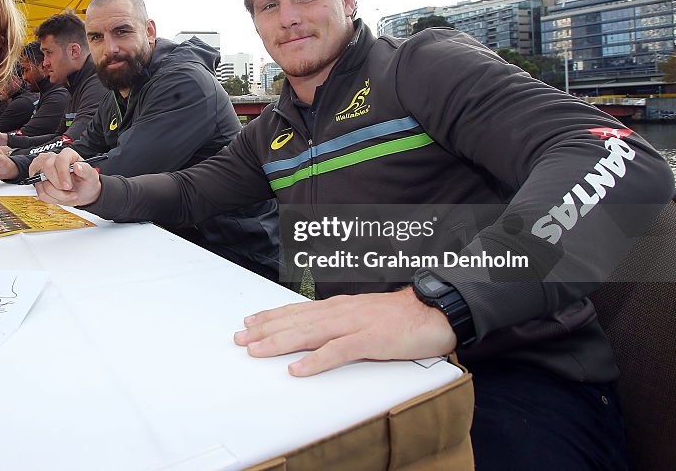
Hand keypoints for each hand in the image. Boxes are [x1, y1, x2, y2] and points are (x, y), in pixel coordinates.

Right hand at [33, 148, 101, 206]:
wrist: (81, 194)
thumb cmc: (85, 183)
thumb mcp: (91, 177)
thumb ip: (86, 170)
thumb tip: (78, 166)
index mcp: (67, 155)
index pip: (60, 159)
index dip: (62, 173)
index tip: (67, 185)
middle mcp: (53, 159)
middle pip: (46, 168)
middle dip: (58, 185)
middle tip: (68, 189)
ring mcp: (43, 170)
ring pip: (42, 182)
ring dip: (56, 194)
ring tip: (66, 193)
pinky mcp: (38, 181)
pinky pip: (40, 192)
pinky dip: (51, 198)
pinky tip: (59, 195)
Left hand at [233, 288, 456, 375]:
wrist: (434, 311)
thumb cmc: (400, 316)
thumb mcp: (362, 316)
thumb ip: (339, 323)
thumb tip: (316, 333)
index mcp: (339, 307)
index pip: (297, 311)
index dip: (271, 317)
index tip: (249, 323)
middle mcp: (341, 311)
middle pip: (296, 321)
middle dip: (265, 330)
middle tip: (241, 339)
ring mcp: (355, 324)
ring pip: (309, 333)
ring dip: (280, 342)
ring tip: (257, 351)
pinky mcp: (371, 339)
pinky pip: (338, 351)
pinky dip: (316, 360)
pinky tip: (298, 369)